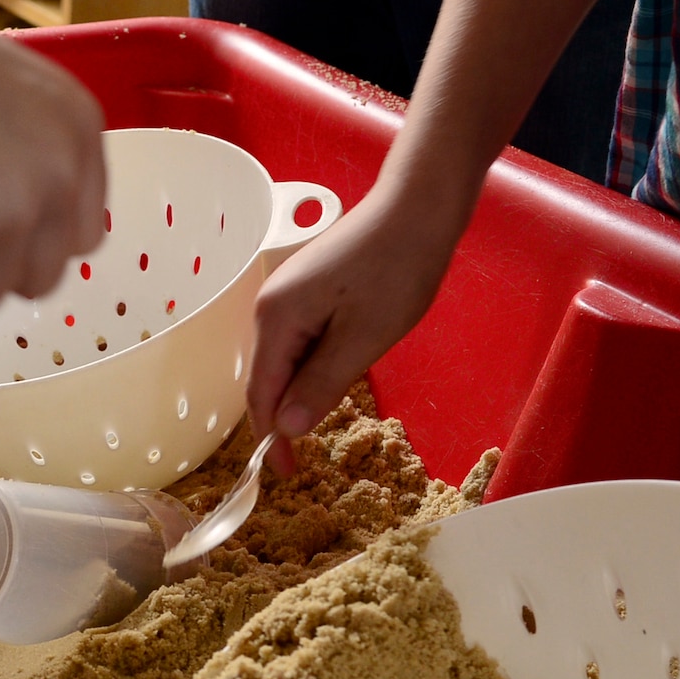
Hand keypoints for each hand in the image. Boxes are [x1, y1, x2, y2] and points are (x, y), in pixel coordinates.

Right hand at [246, 175, 472, 471]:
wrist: (418, 206)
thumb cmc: (397, 269)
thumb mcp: (365, 338)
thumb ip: (322, 384)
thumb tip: (286, 428)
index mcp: (276, 318)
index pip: (261, 394)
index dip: (270, 437)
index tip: (288, 472)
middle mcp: (269, 305)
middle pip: (267, 377)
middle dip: (284, 416)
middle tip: (310, 454)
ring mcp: (287, 293)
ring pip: (284, 359)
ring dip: (301, 390)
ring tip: (329, 413)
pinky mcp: (307, 288)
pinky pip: (299, 339)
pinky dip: (311, 364)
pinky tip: (336, 371)